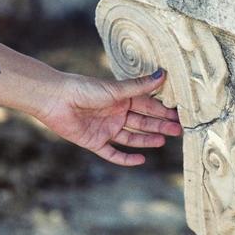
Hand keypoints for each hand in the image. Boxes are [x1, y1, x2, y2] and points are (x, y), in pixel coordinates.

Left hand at [38, 68, 181, 165]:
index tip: (179, 115)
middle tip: (178, 131)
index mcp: (121, 99)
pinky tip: (140, 160)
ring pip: (131, 137)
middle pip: (142, 122)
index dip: (162, 111)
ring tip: (162, 141)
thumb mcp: (115, 89)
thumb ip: (139, 86)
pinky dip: (126, 158)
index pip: (146, 106)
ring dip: (147, 139)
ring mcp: (106, 129)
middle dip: (159, 126)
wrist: (56, 100)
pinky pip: (113, 154)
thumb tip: (162, 74)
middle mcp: (115, 114)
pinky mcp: (95, 142)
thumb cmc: (84, 89)